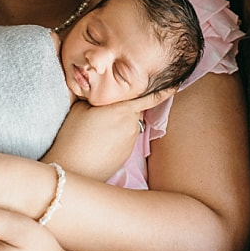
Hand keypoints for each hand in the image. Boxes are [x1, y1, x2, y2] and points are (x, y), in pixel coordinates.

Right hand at [44, 90, 172, 179]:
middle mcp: (132, 126)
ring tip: (95, 130)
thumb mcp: (81, 107)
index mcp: (123, 110)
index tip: (178, 83)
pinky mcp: (126, 156)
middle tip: (104, 110)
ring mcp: (131, 142)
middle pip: (134, 110)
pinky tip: (98, 142)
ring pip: (129, 125)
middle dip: (125, 107)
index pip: (150, 97)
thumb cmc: (73, 135)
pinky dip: (116, 137)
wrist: (71, 167)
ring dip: (119, 123)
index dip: (165, 90)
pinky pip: (125, 139)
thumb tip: (102, 93)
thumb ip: (98, 96)